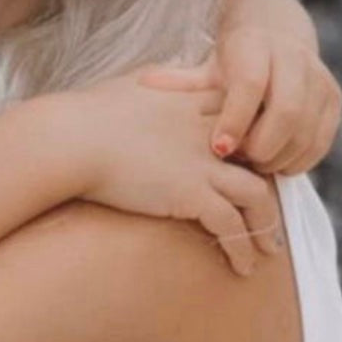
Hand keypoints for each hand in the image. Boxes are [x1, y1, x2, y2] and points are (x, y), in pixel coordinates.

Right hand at [72, 74, 281, 275]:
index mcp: (192, 101)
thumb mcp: (131, 81)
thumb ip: (157, 78)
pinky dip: (241, 248)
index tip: (253, 163)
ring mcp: (202, 163)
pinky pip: (232, 226)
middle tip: (269, 208)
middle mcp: (206, 131)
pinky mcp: (192, 194)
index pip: (242, 117)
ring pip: (258, 195)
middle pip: (261, 157)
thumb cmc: (88, 112)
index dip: (254, 141)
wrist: (70, 138)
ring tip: (267, 247)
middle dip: (271, 184)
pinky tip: (240, 265)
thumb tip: (158, 76)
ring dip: (266, 225)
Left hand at [138, 34, 341, 173]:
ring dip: (280, 156)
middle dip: (261, 144)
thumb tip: (142, 83)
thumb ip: (180, 80)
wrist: (274, 34)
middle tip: (238, 160)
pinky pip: (322, 140)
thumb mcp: (206, 66)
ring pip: (306, 130)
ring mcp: (319, 78)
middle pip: (286, 111)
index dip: (235, 120)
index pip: (249, 86)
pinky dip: (299, 159)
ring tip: (252, 163)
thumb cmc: (232, 58)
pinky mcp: (334, 99)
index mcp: (255, 46)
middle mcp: (293, 58)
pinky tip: (275, 163)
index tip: (219, 149)